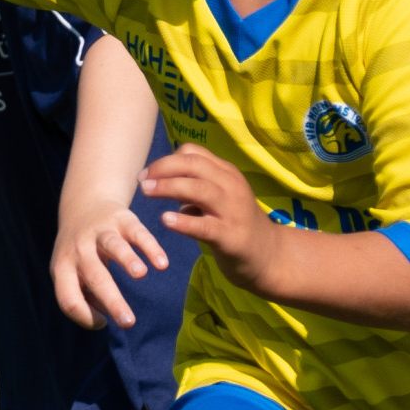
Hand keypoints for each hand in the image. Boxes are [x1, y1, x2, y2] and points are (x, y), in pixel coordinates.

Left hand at [51, 200, 170, 330]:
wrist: (84, 206)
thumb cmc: (80, 252)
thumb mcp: (69, 272)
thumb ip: (82, 294)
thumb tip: (102, 318)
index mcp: (63, 268)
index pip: (67, 298)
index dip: (83, 316)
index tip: (104, 323)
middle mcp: (79, 249)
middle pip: (95, 277)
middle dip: (112, 300)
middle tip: (129, 322)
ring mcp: (100, 232)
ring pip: (113, 246)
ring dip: (127, 260)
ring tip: (141, 275)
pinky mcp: (121, 219)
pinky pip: (137, 232)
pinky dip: (149, 247)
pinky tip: (162, 263)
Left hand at [139, 144, 274, 293]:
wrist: (267, 255)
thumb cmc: (234, 223)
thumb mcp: (217, 198)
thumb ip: (193, 186)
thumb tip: (162, 181)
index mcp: (227, 174)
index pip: (194, 154)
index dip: (166, 160)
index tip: (147, 173)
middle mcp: (231, 187)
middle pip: (194, 166)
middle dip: (164, 169)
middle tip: (142, 181)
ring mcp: (232, 211)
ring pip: (199, 189)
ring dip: (169, 187)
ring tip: (147, 191)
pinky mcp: (230, 236)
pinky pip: (204, 226)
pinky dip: (184, 221)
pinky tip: (166, 220)